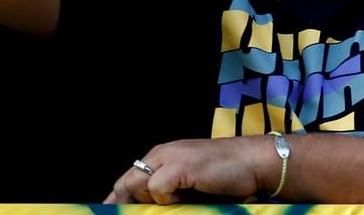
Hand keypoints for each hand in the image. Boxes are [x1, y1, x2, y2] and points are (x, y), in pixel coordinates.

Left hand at [103, 137, 262, 203]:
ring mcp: (169, 158)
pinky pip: (158, 188)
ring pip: (137, 184)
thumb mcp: (191, 182)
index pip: (128, 179)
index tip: (110, 213)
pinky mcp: (179, 166)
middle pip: (126, 182)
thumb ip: (170, 189)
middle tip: (136, 213)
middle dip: (126, 202)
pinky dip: (167, 198)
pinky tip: (186, 196)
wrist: (253, 161)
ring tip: (178, 201)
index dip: (118, 199)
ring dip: (151, 200)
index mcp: (162, 156)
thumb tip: (150, 207)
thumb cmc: (227, 174)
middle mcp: (161, 154)